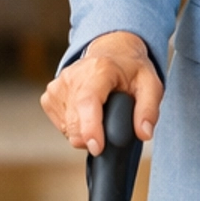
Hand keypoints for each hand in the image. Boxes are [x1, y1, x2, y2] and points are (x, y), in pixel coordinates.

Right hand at [40, 31, 161, 155]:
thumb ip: (149, 110)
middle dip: (94, 137)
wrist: (111, 53)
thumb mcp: (151, 85)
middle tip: (112, 125)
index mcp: (99, 69)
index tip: (97, 148)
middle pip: (75, 122)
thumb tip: (144, 133)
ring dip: (85, 132)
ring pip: (68, 129)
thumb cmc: (130, 70)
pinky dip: (75, 128)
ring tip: (100, 115)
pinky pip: (61, 126)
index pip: (88, 102)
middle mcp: (72, 76)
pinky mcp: (48, 97)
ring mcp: (57, 86)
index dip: (90, 128)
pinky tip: (87, 114)